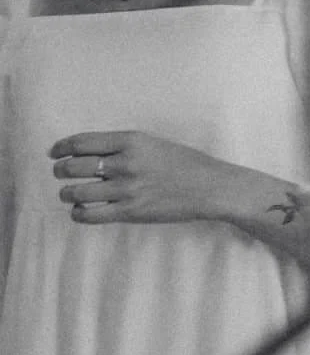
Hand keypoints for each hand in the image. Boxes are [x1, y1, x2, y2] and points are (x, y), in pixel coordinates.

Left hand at [50, 130, 239, 224]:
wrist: (210, 187)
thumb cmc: (184, 163)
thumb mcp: (153, 144)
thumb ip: (123, 147)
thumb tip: (87, 153)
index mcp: (131, 141)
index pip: (82, 142)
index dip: (61, 147)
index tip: (54, 152)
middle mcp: (126, 163)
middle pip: (73, 166)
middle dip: (60, 170)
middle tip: (60, 173)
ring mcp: (127, 189)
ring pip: (76, 192)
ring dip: (67, 193)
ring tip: (70, 193)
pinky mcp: (130, 211)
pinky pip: (89, 214)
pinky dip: (78, 212)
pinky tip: (82, 209)